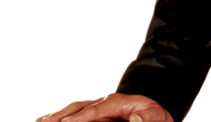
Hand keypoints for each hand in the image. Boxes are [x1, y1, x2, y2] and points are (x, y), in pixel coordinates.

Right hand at [36, 93, 172, 121]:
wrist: (154, 110)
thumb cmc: (154, 114)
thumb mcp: (157, 116)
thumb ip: (148, 118)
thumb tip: (136, 118)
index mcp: (119, 102)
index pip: (98, 108)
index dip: (82, 117)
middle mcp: (105, 102)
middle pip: (81, 106)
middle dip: (62, 114)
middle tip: (45, 121)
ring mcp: (98, 108)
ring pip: (75, 110)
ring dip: (58, 115)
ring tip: (41, 120)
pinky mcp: (95, 115)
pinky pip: (76, 115)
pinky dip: (62, 116)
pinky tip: (47, 119)